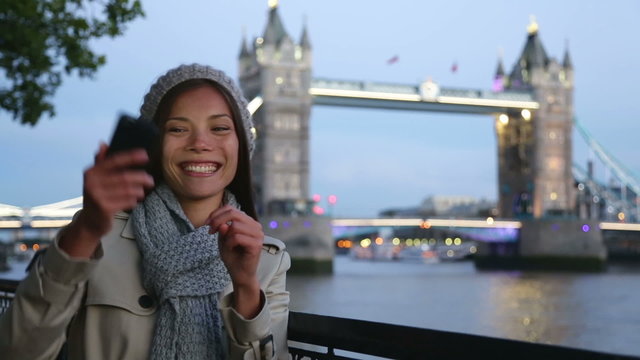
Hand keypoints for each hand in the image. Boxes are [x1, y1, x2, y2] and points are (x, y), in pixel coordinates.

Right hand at [59, 143, 153, 257]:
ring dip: (139, 190)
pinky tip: (134, 201)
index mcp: (91, 172)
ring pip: (128, 190)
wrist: (89, 223)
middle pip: (124, 177)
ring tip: (142, 192)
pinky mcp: (104, 208)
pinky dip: (134, 201)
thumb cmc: (98, 197)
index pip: (114, 161)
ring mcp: (97, 196)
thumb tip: (103, 143)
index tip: (145, 155)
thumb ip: (100, 162)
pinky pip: (127, 201)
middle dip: (141, 178)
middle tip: (151, 180)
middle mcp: (92, 183)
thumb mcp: (96, 179)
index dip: (131, 157)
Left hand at [208, 205, 263, 317]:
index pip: (231, 209)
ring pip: (235, 226)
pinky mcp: (257, 244)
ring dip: (226, 236)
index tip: (206, 224)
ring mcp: (258, 234)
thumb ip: (222, 228)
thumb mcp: (223, 239)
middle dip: (217, 221)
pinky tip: (232, 249)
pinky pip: (237, 238)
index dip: (216, 214)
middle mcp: (255, 225)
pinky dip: (230, 243)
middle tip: (210, 231)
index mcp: (248, 221)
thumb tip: (224, 224)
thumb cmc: (233, 256)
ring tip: (226, 245)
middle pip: (233, 213)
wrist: (240, 274)